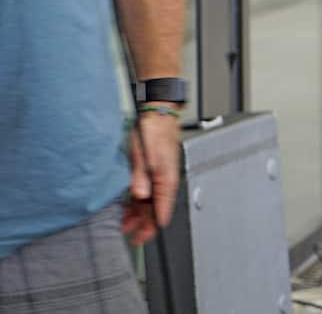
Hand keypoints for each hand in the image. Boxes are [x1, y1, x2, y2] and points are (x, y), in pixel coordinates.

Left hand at [122, 109, 181, 245]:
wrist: (157, 113)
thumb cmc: (153, 131)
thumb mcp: (143, 156)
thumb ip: (141, 177)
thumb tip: (140, 196)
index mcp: (167, 178)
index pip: (163, 210)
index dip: (152, 227)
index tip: (142, 238)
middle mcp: (164, 180)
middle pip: (156, 209)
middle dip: (143, 224)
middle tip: (130, 236)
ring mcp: (158, 176)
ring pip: (150, 202)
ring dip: (138, 214)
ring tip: (123, 223)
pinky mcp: (152, 171)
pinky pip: (146, 192)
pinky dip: (137, 202)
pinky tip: (126, 206)